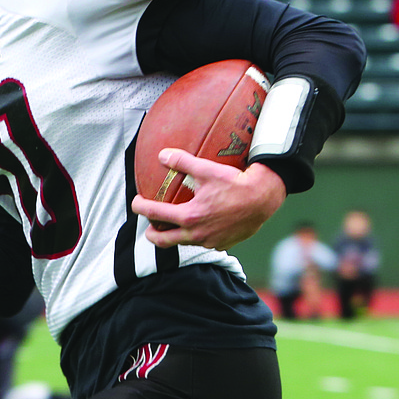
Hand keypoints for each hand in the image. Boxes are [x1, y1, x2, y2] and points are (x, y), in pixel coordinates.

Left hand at [131, 150, 286, 250]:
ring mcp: (209, 241)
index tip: (135, 202)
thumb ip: (182, 162)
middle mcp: (196, 233)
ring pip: (183, 243)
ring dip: (174, 235)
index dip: (140, 207)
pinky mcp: (222, 244)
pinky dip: (197, 236)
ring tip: (173, 226)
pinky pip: (203, 243)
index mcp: (189, 216)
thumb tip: (162, 154)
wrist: (263, 199)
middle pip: (163, 240)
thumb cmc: (235, 183)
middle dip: (152, 233)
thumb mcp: (207, 169)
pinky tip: (201, 226)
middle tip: (149, 226)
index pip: (155, 214)